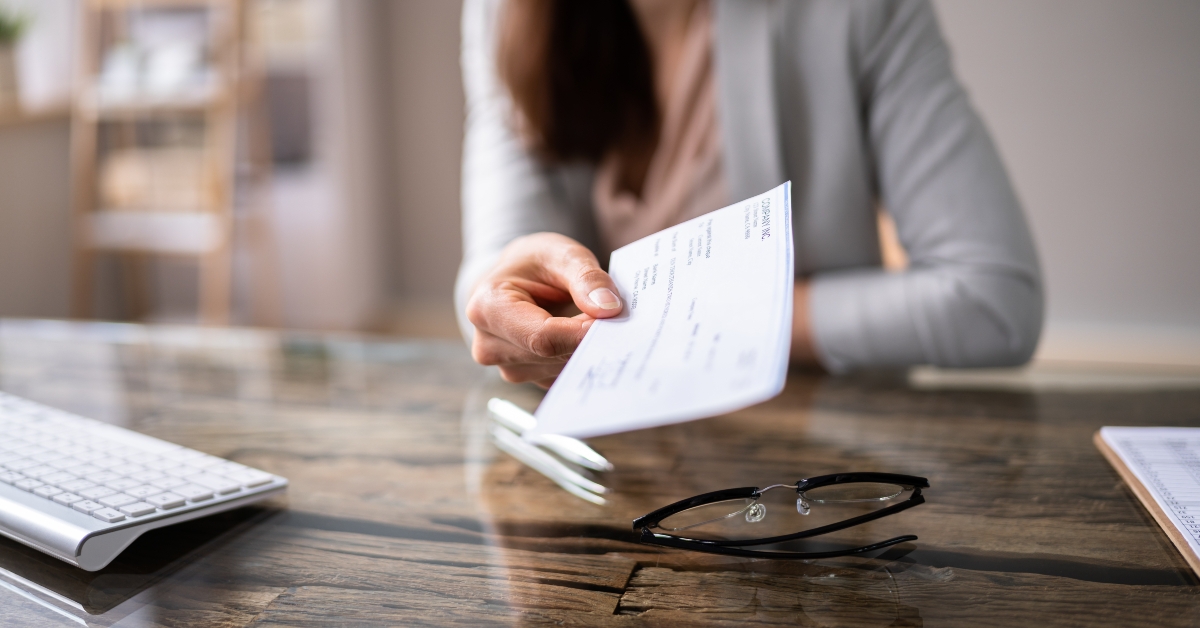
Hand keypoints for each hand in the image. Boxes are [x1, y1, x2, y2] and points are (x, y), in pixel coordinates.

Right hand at [465, 233, 623, 387]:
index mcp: (487, 308)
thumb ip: (587, 278)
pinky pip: (562, 376)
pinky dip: (579, 357)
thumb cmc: (536, 263)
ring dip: (585, 348)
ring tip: (592, 320)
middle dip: (587, 338)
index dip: (582, 332)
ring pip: (561, 369)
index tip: (614, 319)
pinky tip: (584, 336)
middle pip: (552, 356)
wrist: (518, 278)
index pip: (542, 337)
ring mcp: (506, 366)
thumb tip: (609, 308)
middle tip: (613, 316)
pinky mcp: (526, 377)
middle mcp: (489, 345)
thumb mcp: (562, 254)